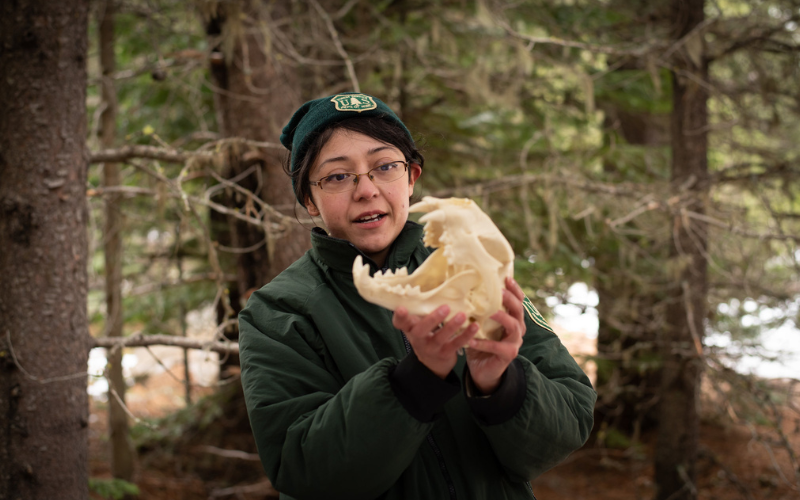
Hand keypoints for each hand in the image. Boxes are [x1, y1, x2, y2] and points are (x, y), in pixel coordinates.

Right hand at [393, 305, 478, 378]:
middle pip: (420, 331)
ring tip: (463, 315)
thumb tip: (435, 282)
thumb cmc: (426, 334)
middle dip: (432, 319)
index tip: (401, 308)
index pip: (399, 323)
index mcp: (410, 328)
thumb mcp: (419, 323)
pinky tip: (474, 326)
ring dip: (452, 326)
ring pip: (440, 338)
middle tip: (445, 307)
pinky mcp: (445, 354)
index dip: (399, 316)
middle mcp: (417, 339)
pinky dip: (466, 335)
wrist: (432, 362)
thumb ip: (422, 309)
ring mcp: (431, 347)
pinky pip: (456, 344)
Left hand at [466, 277, 525, 394]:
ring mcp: (515, 342)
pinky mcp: (509, 354)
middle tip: (498, 291)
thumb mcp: (481, 324)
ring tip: (487, 312)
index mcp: (513, 318)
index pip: (518, 301)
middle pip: (518, 310)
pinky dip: (484, 343)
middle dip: (509, 299)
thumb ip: (480, 310)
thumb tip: (466, 288)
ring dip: (500, 317)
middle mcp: (518, 328)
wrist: (483, 370)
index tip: (507, 278)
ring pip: (512, 325)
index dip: (515, 289)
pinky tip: (471, 341)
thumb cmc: (481, 342)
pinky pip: (497, 347)